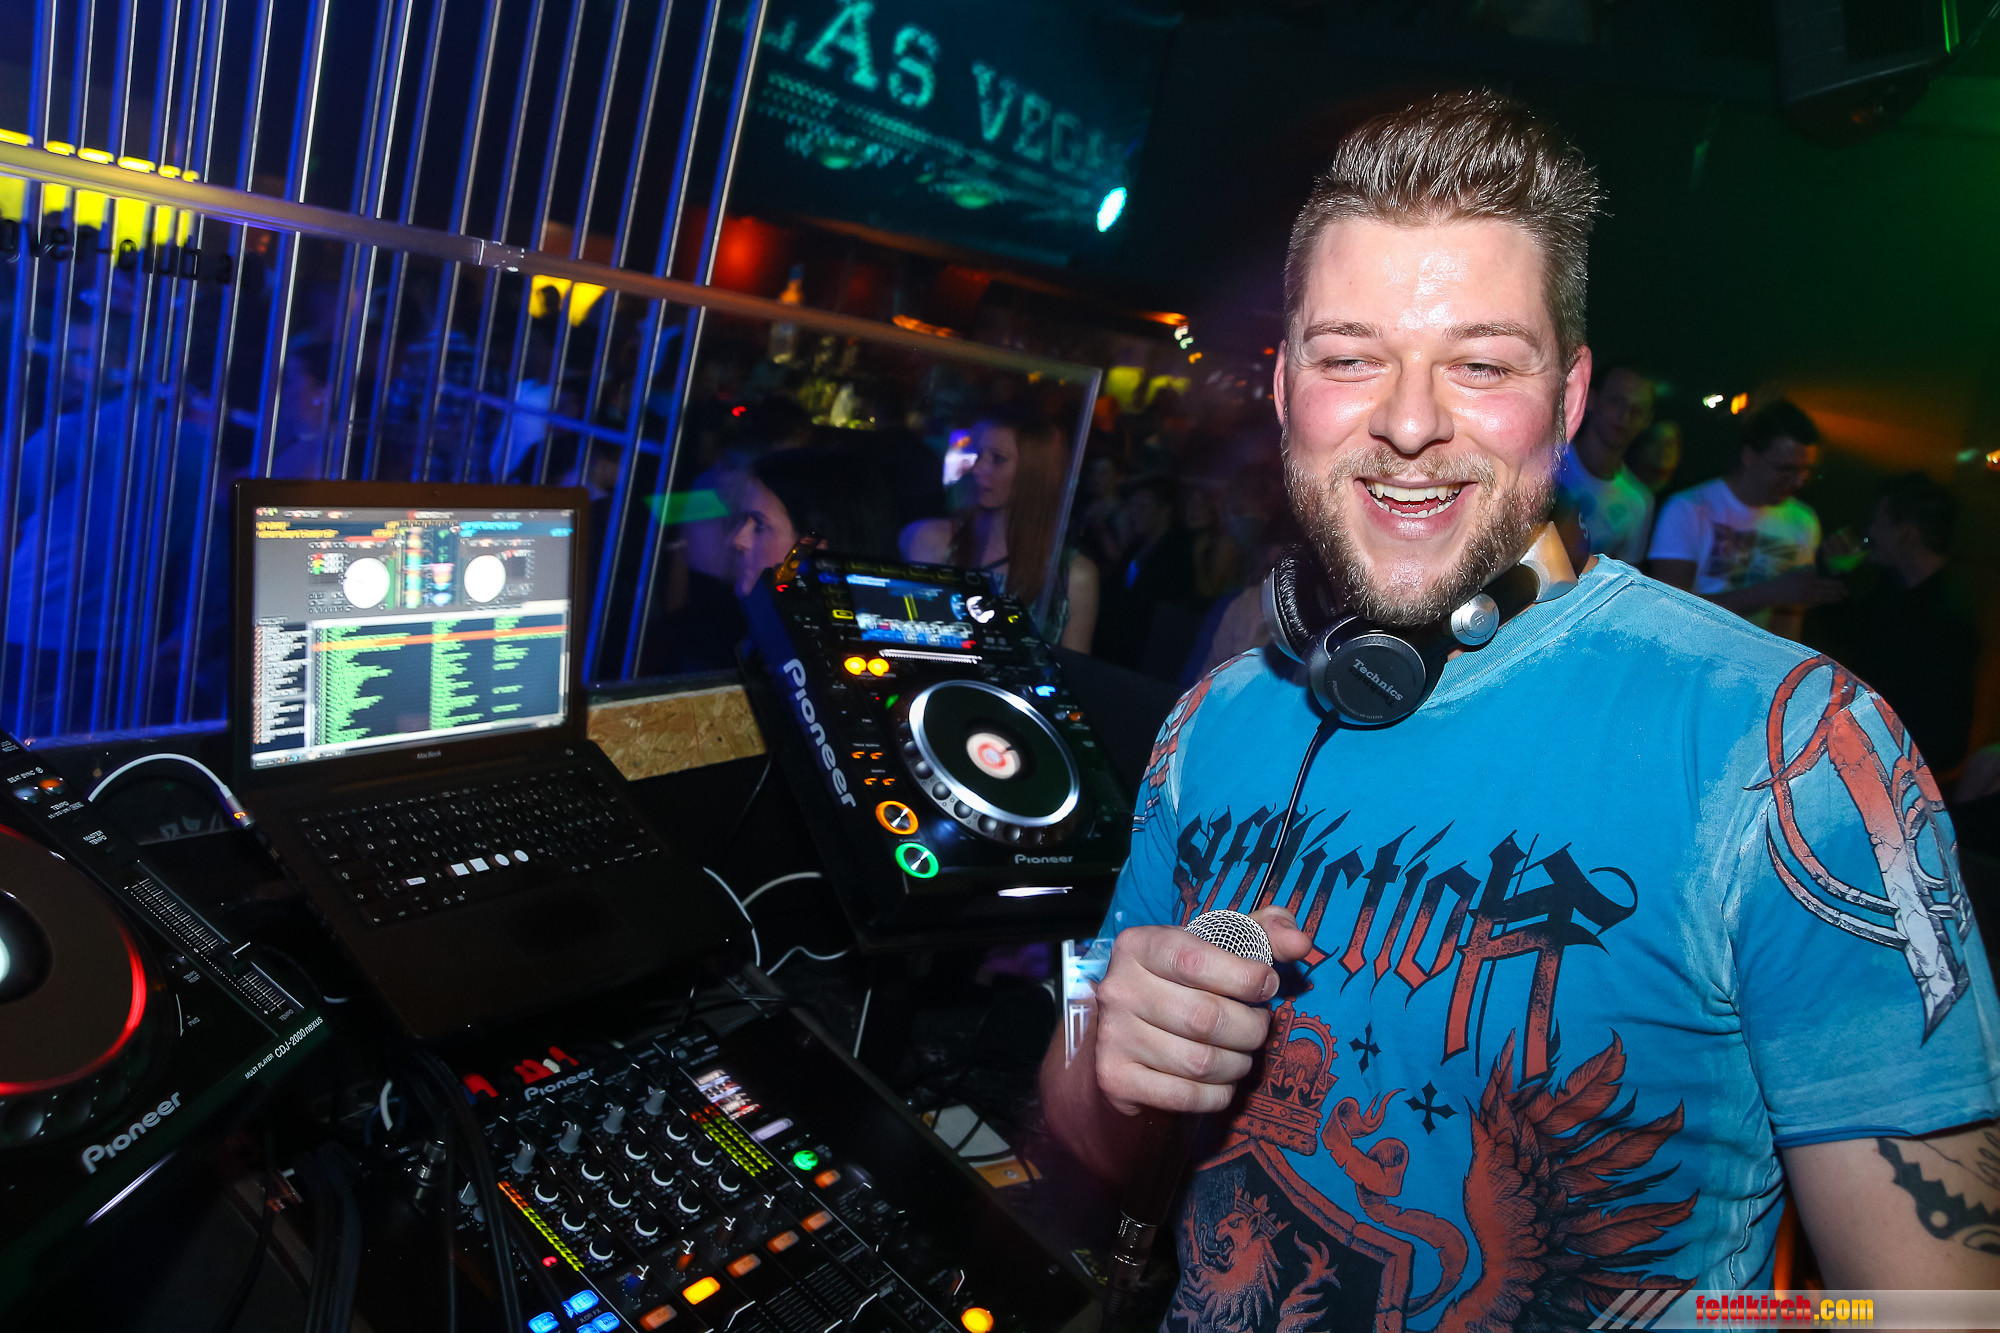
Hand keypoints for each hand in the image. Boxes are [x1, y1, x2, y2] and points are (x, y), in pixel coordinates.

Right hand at [1091, 906, 1312, 1116]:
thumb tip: (1300, 943)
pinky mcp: (1115, 1079)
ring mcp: (1113, 1036)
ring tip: (1241, 1054)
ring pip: (1200, 1063)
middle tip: (1259, 1027)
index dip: (1246, 978)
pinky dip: (1217, 1095)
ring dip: (1238, 1064)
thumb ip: (1264, 932)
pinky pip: (1186, 1096)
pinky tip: (1220, 1080)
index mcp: (1140, 945)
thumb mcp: (1220, 945)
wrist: (1130, 1033)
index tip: (1268, 986)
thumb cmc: (1187, 982)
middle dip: (1251, 1029)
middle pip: (1205, 1018)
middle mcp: (1118, 988)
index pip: (1196, 960)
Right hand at [1763, 565, 1846, 607]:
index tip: (1841, 583)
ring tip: (1841, 596)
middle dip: (1836, 589)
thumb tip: (1815, 572)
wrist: (1770, 592)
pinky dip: (1823, 602)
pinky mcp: (1802, 601)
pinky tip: (1829, 602)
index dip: (1832, 582)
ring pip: (1822, 595)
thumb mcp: (1793, 573)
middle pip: (1825, 587)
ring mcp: (1805, 594)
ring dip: (1833, 596)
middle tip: (1846, 590)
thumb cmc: (1781, 581)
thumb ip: (1805, 572)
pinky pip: (1815, 602)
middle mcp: (1807, 584)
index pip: (1822, 578)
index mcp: (1805, 576)